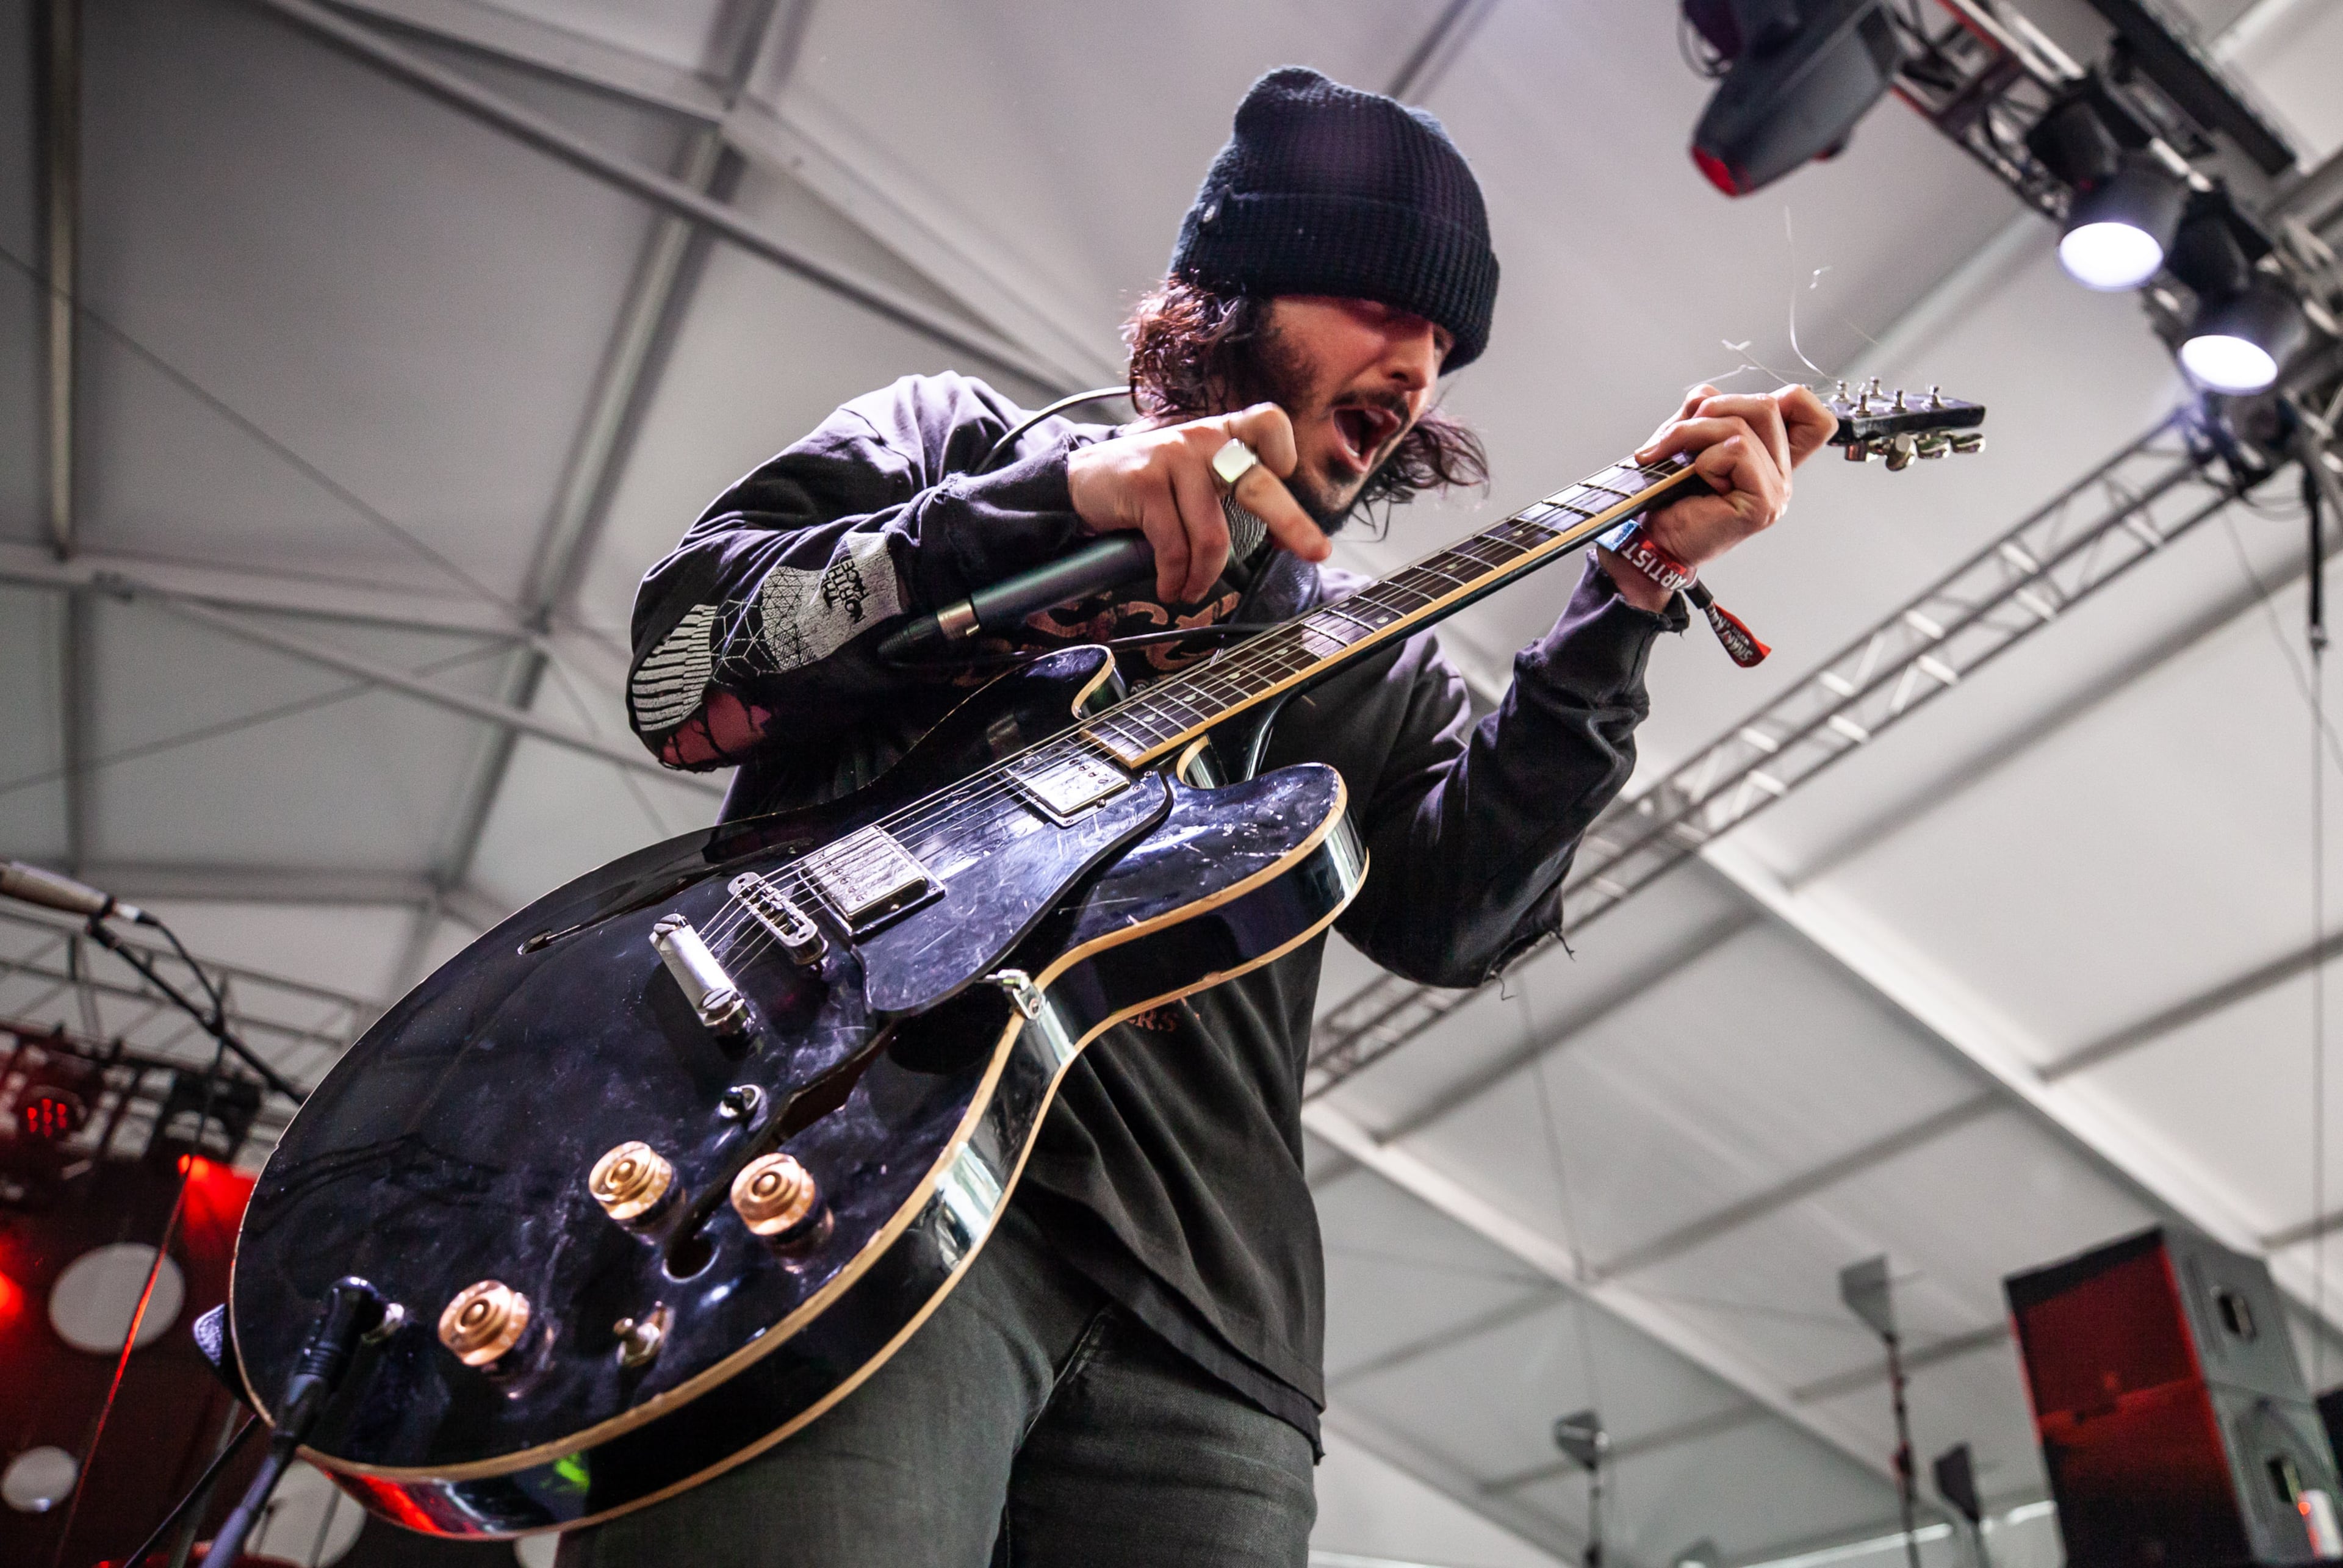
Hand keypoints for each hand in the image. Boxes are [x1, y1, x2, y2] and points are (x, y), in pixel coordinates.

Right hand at [1066, 402, 1330, 602]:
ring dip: (1204, 575)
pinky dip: (1174, 577)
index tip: (1285, 473)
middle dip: (1292, 523)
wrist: (1083, 480)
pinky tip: (1169, 585)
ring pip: (1211, 535)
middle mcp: (1203, 439)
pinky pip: (1173, 547)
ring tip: (1191, 590)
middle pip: (1259, 485)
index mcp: (1222, 433)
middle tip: (1316, 552)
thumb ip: (1232, 490)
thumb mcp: (1194, 474)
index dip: (1283, 449)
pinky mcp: (1145, 484)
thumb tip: (1282, 537)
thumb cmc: (1150, 484)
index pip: (1267, 422)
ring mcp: (1173, 458)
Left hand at [1602, 383, 1836, 610]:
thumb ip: (1707, 412)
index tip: (1736, 413)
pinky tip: (1695, 478)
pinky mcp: (1763, 503)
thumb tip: (1707, 397)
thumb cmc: (1669, 496)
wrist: (1652, 539)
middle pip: (1768, 404)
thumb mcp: (1689, 438)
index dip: (1777, 396)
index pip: (1805, 409)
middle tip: (1678, 433)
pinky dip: (1705, 458)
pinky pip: (1738, 451)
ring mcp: (1777, 489)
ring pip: (1744, 426)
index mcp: (1770, 455)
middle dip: (1713, 407)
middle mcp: (1780, 472)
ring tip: (1669, 454)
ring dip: (1694, 432)